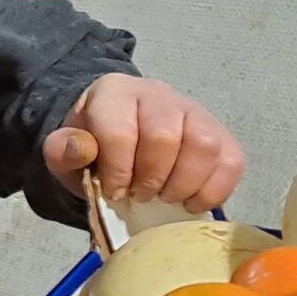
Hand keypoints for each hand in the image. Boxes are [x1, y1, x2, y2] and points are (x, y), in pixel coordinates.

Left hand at [43, 73, 244, 210]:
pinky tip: (190, 202)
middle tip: (140, 196)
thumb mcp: (66, 150)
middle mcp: (158, 94)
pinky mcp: (220, 133)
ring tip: (166, 198)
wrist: (118, 137)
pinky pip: (231, 159)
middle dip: (151, 177)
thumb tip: (79, 149)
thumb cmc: (95, 146)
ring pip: (204, 145)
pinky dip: (215, 189)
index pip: (120, 131)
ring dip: (184, 183)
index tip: (114, 191)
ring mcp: (194, 111)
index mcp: (114, 93)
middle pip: (165, 136)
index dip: (117, 170)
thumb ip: (64, 150)